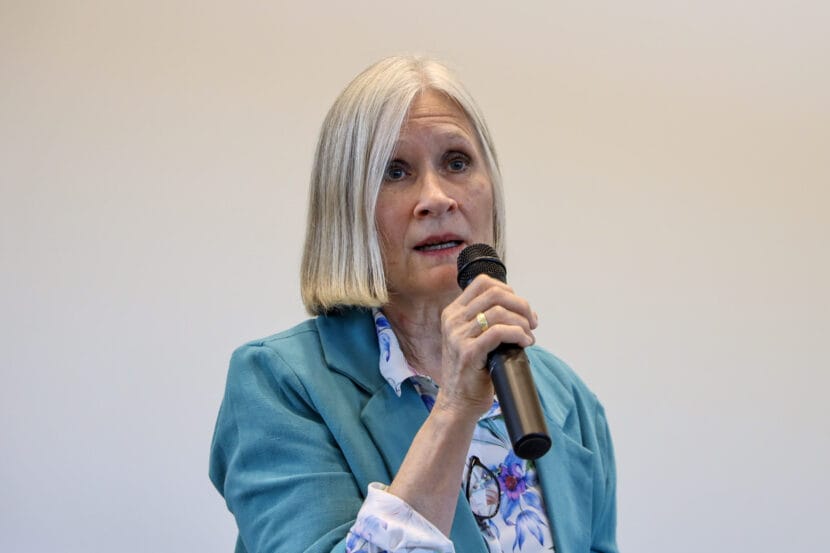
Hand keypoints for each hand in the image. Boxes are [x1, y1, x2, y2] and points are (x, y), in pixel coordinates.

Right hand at [435, 274, 537, 418]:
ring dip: (522, 323)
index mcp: (453, 312)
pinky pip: (499, 332)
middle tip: (531, 322)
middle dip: (521, 305)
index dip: (508, 290)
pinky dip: (518, 334)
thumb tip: (522, 310)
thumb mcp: (472, 339)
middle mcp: (452, 320)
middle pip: (494, 294)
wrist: (458, 403)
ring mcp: (458, 335)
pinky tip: (524, 343)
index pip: (482, 283)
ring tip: (528, 337)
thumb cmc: (471, 373)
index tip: (520, 307)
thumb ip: (487, 320)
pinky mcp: (468, 352)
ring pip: (499, 312)